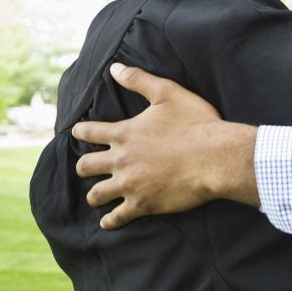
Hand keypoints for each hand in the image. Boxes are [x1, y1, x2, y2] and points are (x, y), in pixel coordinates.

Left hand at [72, 63, 258, 229]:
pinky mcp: (143, 204)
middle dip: (83, 167)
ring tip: (94, 196)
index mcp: (124, 133)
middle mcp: (121, 160)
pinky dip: (110, 221)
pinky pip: (118, 217)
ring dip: (94, 194)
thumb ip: (138, 80)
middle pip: (86, 166)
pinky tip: (106, 222)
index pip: (90, 132)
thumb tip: (114, 68)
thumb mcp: (167, 93)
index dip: (80, 132)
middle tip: (84, 168)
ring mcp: (130, 184)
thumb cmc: (195, 123)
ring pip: (97, 194)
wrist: (215, 157)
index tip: (76, 133)